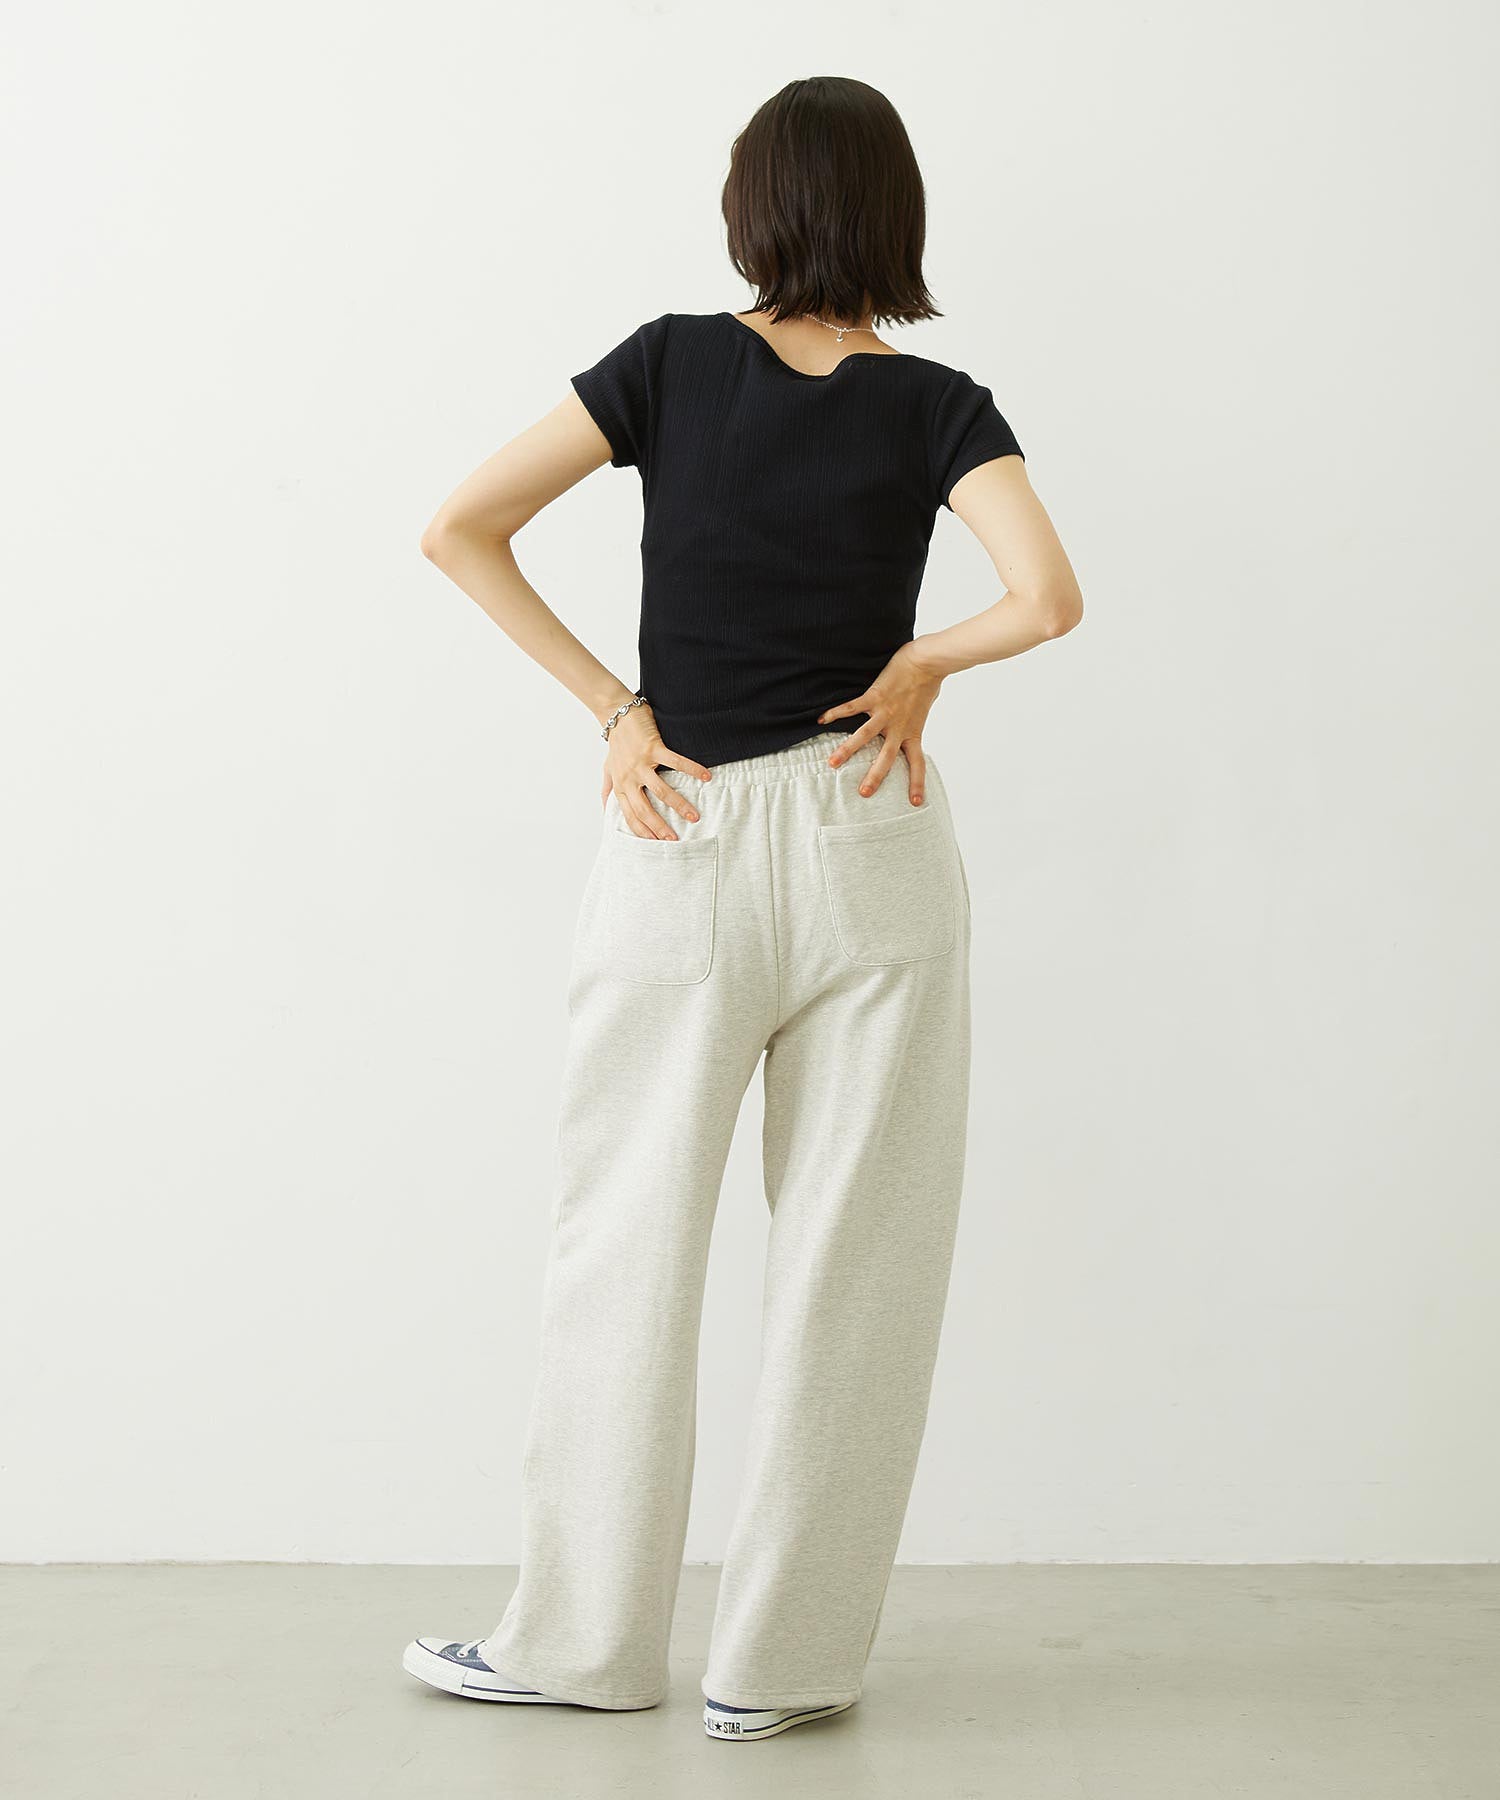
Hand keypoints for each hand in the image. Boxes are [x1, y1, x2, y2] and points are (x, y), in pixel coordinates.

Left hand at [601, 703, 712, 839]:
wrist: (617, 714)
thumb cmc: (616, 743)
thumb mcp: (607, 769)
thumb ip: (607, 790)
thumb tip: (605, 810)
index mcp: (620, 785)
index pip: (630, 815)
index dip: (643, 831)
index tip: (656, 844)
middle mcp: (629, 778)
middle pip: (644, 809)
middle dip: (659, 827)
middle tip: (675, 839)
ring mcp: (640, 763)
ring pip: (661, 791)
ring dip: (679, 805)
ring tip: (694, 817)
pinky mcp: (652, 747)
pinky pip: (675, 762)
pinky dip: (692, 769)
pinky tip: (706, 777)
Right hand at [817, 641, 943, 802]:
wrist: (926, 662)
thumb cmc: (927, 681)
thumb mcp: (924, 707)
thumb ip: (914, 716)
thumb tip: (915, 711)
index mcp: (912, 732)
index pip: (916, 764)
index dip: (917, 783)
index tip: (916, 803)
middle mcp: (898, 727)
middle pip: (886, 758)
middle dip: (874, 777)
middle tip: (863, 794)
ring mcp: (885, 713)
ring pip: (864, 737)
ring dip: (847, 750)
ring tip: (832, 763)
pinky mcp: (875, 697)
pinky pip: (852, 708)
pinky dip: (835, 713)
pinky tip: (821, 720)